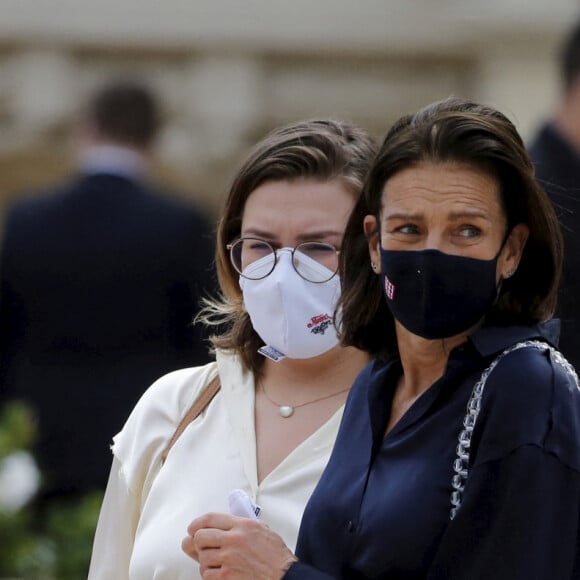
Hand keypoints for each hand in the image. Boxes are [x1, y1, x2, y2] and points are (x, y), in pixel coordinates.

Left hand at [182, 512, 296, 579]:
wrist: (284, 574)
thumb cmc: (274, 553)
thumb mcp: (260, 528)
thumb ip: (239, 524)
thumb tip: (216, 525)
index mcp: (242, 525)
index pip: (209, 519)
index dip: (196, 524)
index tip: (192, 528)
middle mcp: (234, 539)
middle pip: (200, 537)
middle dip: (198, 542)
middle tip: (203, 546)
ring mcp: (230, 559)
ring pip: (202, 557)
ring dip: (205, 560)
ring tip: (215, 560)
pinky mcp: (228, 576)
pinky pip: (207, 574)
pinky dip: (210, 574)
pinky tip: (219, 572)